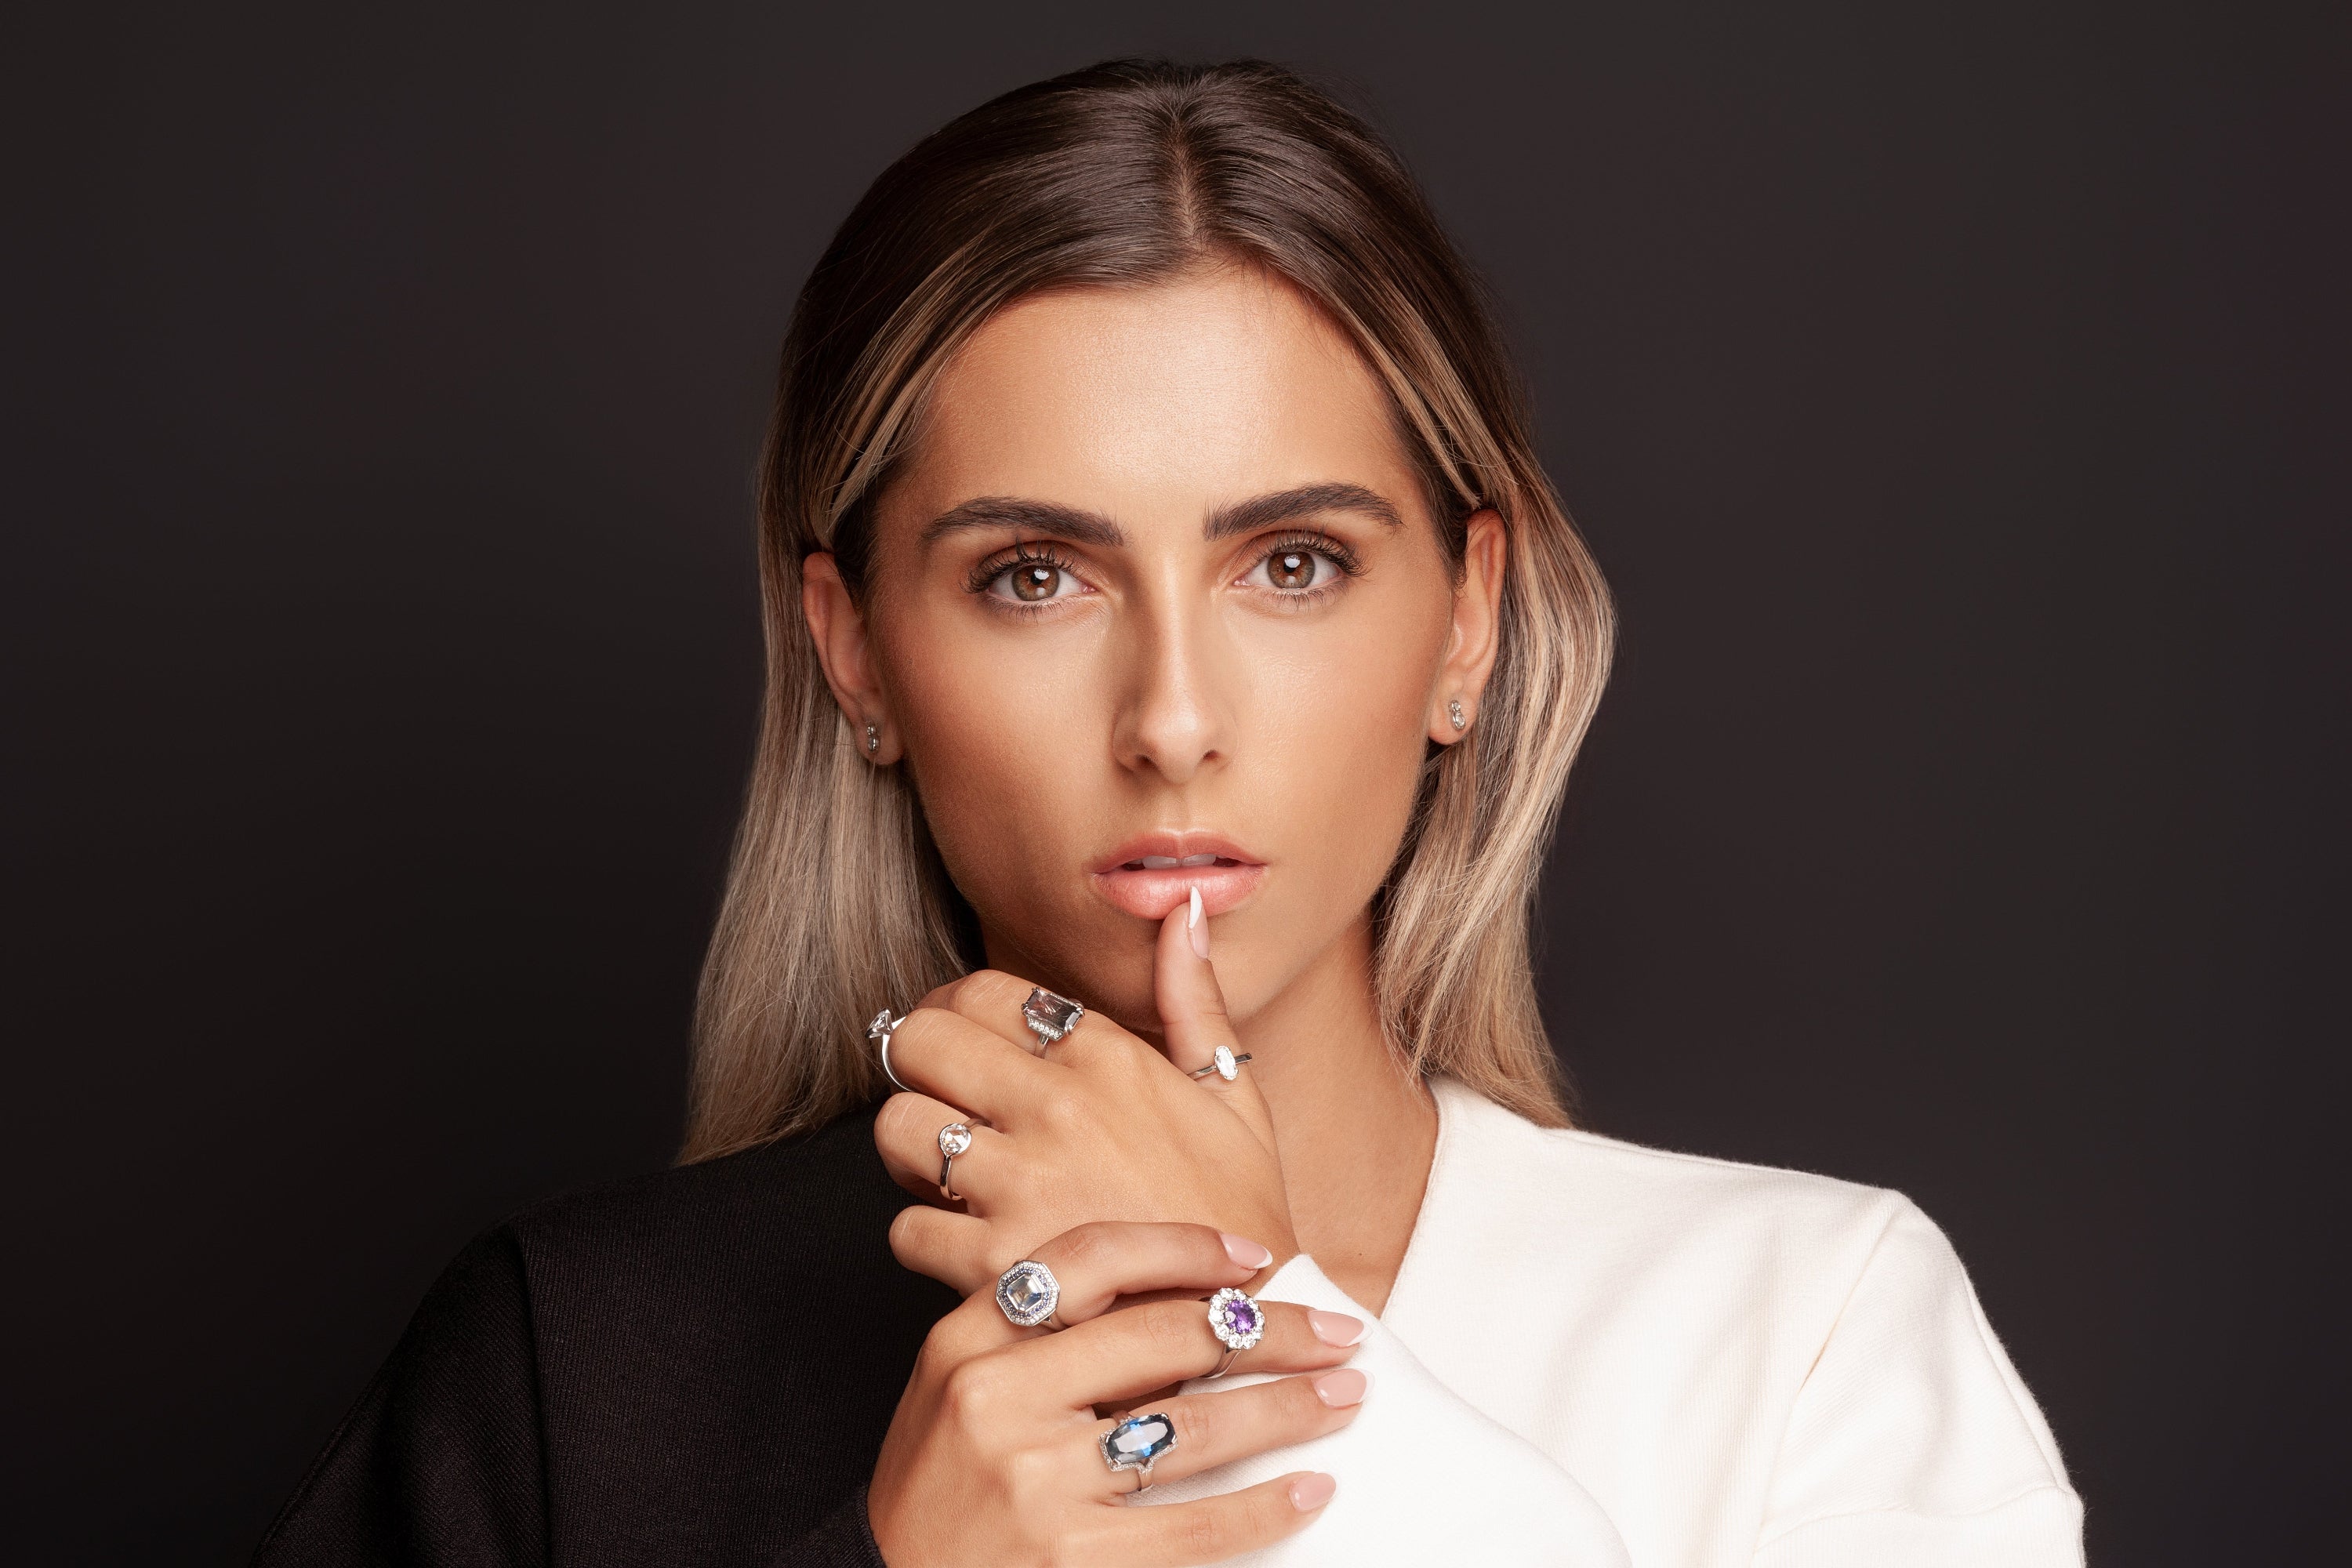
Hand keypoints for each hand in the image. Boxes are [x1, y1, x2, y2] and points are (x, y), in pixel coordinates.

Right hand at [867, 1220, 1364, 1566]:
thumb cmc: (938, 1494)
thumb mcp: (956, 1392)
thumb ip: (1037, 1341)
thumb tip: (1181, 1305)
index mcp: (968, 1340)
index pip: (1090, 1258)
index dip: (1185, 1247)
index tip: (1256, 1257)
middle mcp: (998, 1398)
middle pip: (1163, 1337)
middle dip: (1270, 1330)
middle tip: (1340, 1331)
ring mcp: (1033, 1481)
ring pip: (1195, 1428)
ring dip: (1287, 1410)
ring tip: (1344, 1399)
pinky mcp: (1068, 1560)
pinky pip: (1193, 1525)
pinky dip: (1263, 1508)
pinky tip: (1309, 1491)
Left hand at [874, 898, 1294, 1291]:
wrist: (1250, 1334)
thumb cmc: (1239, 1218)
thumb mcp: (1235, 1096)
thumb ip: (1195, 999)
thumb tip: (1186, 909)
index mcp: (1107, 1057)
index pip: (981, 992)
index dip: (953, 1012)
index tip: (959, 1043)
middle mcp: (1056, 1107)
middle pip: (918, 1041)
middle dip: (914, 1064)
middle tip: (936, 1096)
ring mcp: (1021, 1184)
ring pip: (897, 1128)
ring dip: (908, 1150)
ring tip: (943, 1171)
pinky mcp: (997, 1263)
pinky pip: (905, 1227)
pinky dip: (920, 1235)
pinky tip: (960, 1240)